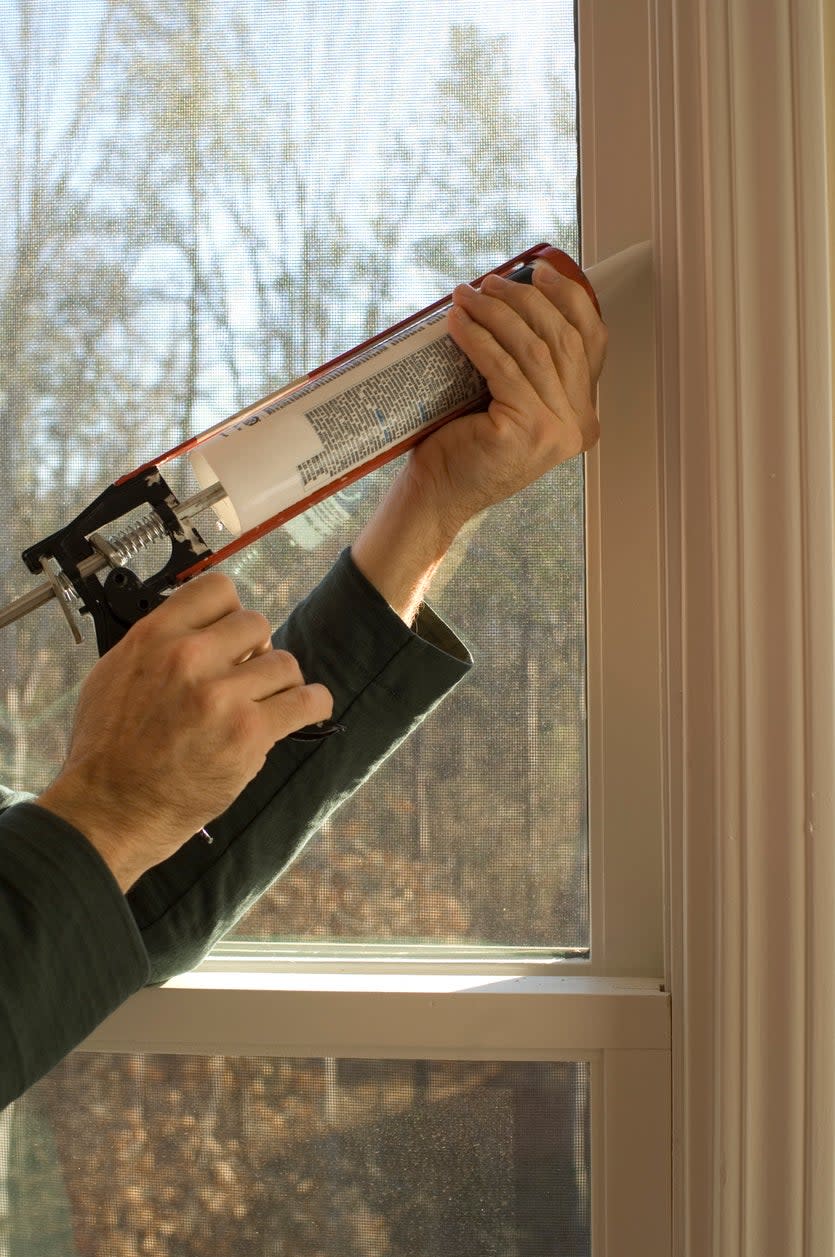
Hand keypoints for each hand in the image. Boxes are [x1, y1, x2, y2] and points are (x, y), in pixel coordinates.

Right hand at [38, 573, 332, 890]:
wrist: (110, 807)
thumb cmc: (106, 747)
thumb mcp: (115, 673)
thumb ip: (159, 643)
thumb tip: (199, 628)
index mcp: (155, 636)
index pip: (218, 589)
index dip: (229, 612)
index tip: (230, 636)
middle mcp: (189, 658)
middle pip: (256, 624)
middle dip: (255, 650)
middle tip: (245, 678)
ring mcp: (221, 696)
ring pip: (285, 663)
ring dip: (280, 683)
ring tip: (265, 703)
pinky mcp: (248, 733)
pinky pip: (306, 701)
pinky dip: (314, 703)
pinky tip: (309, 708)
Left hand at [351, 261, 605, 620]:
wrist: (439, 495)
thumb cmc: (467, 445)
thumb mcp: (511, 403)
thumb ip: (530, 369)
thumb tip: (514, 296)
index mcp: (583, 417)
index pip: (591, 343)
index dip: (569, 300)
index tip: (540, 273)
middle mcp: (578, 425)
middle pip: (562, 339)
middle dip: (526, 300)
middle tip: (490, 282)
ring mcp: (554, 429)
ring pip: (532, 349)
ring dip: (497, 312)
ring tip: (467, 295)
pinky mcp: (524, 429)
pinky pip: (503, 367)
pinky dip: (479, 337)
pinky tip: (458, 322)